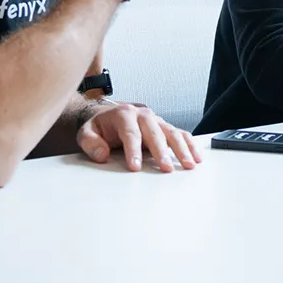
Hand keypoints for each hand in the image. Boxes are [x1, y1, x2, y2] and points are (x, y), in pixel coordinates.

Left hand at [76, 100, 198, 172]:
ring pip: (172, 132)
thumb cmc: (99, 126)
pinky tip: (196, 157)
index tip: (135, 166)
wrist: (106, 115)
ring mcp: (156, 120)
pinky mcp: (164, 127)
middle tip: (166, 168)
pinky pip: (180, 134)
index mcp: (123, 114)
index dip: (133, 150)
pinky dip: (190, 145)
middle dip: (161, 151)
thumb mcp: (86, 133)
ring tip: (188, 165)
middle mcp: (143, 115)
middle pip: (155, 132)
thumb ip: (91, 143)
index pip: (130, 133)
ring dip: (181, 149)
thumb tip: (102, 154)